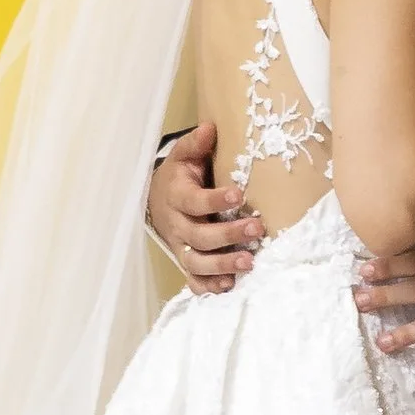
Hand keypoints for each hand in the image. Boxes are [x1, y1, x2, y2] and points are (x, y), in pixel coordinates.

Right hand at [147, 123, 259, 292]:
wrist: (157, 201)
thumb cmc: (179, 176)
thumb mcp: (183, 155)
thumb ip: (196, 143)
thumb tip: (211, 128)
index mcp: (177, 196)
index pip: (194, 202)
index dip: (215, 200)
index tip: (239, 194)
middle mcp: (177, 226)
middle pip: (199, 236)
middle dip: (228, 235)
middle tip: (257, 229)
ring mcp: (181, 247)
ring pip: (197, 262)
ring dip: (222, 264)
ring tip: (249, 262)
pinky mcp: (186, 262)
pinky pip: (194, 280)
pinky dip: (210, 286)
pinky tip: (230, 284)